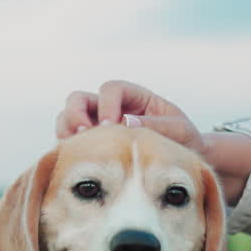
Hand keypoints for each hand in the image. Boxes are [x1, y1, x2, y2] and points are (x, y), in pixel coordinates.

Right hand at [56, 80, 203, 151]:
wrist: (184, 160)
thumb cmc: (184, 140)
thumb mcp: (179, 130)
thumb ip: (156, 124)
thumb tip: (126, 122)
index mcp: (133, 97)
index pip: (111, 89)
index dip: (107, 104)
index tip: (112, 126)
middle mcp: (110, 108)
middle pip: (79, 99)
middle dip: (76, 114)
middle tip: (84, 134)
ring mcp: (97, 127)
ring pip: (67, 119)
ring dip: (67, 131)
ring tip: (76, 148)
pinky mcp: (91, 147)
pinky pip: (70, 143)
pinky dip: (68, 149)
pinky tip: (76, 162)